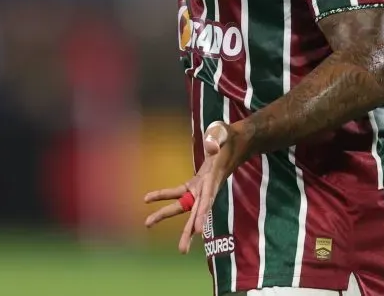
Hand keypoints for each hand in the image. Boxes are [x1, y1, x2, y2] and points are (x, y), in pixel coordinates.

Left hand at [143, 120, 247, 253]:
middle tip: (182, 250)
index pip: (208, 201)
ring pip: (184, 207)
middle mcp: (207, 189)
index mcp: (214, 179)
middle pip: (196, 213)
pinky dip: (164, 196)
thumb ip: (216, 139)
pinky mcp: (194, 185)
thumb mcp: (223, 134)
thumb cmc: (227, 138)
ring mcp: (200, 188)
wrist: (234, 143)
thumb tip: (211, 146)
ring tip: (149, 225)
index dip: (202, 215)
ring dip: (167, 215)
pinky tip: (149, 202)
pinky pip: (177, 193)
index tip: (199, 231)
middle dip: (188, 231)